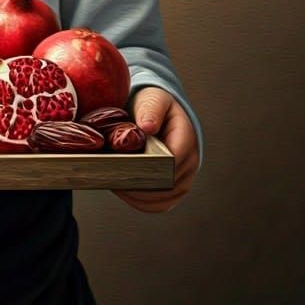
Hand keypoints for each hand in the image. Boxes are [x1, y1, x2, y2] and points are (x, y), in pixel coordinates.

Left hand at [111, 87, 198, 212]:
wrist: (158, 113)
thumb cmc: (154, 105)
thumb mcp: (153, 99)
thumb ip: (150, 110)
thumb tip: (147, 127)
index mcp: (186, 138)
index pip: (170, 161)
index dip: (148, 166)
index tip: (125, 164)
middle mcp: (190, 162)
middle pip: (166, 185)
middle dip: (140, 183)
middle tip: (114, 176)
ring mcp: (184, 178)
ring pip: (163, 199)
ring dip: (138, 195)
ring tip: (116, 183)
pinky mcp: (174, 189)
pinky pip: (160, 205)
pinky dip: (141, 202)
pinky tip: (124, 191)